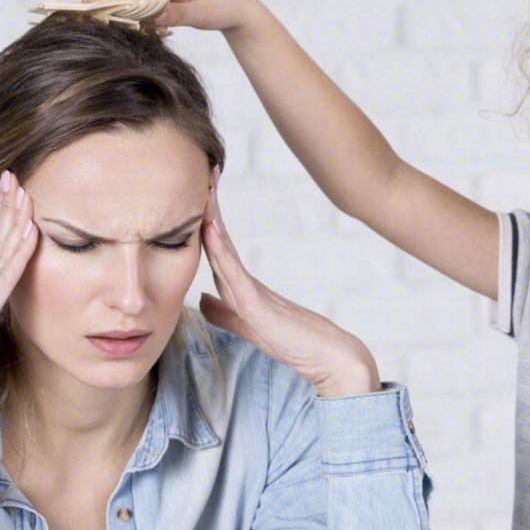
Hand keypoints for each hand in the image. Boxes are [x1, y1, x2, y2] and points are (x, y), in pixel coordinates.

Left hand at [196, 187, 379, 398]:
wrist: (331, 357)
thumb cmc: (296, 344)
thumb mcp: (249, 327)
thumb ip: (226, 313)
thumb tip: (203, 297)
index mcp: (244, 288)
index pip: (218, 250)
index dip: (205, 223)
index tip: (199, 194)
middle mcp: (248, 283)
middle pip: (221, 240)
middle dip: (210, 208)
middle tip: (206, 171)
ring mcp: (253, 293)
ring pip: (225, 250)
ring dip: (213, 219)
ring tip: (206, 187)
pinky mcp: (258, 307)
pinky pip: (233, 274)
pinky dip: (220, 250)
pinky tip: (210, 229)